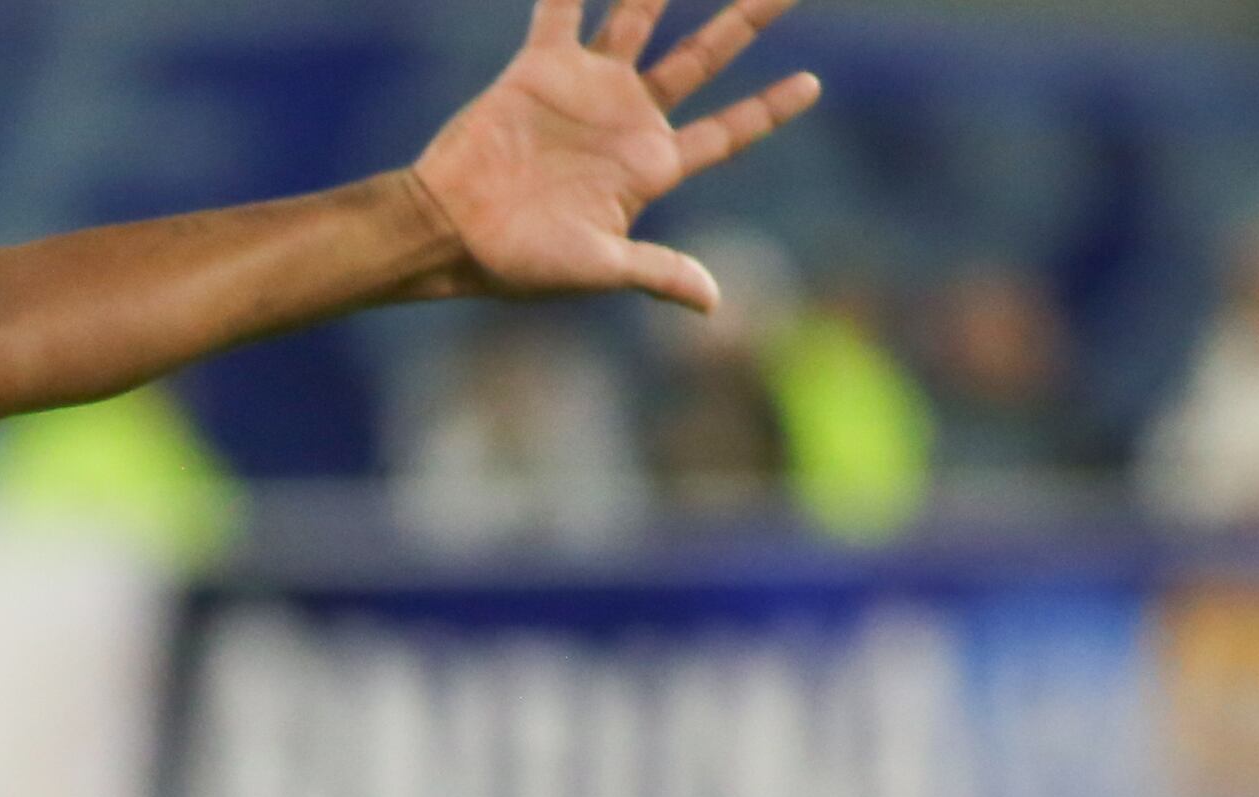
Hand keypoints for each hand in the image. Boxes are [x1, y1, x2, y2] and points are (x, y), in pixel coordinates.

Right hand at [412, 0, 820, 313]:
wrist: (447, 233)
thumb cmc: (519, 261)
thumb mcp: (598, 270)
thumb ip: (658, 273)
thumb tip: (716, 305)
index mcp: (650, 166)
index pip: (725, 132)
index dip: (768, 110)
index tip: (811, 85)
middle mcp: (627, 119)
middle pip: (704, 58)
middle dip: (746, 20)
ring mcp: (587, 91)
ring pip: (640, 19)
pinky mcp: (541, 70)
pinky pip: (560, 11)